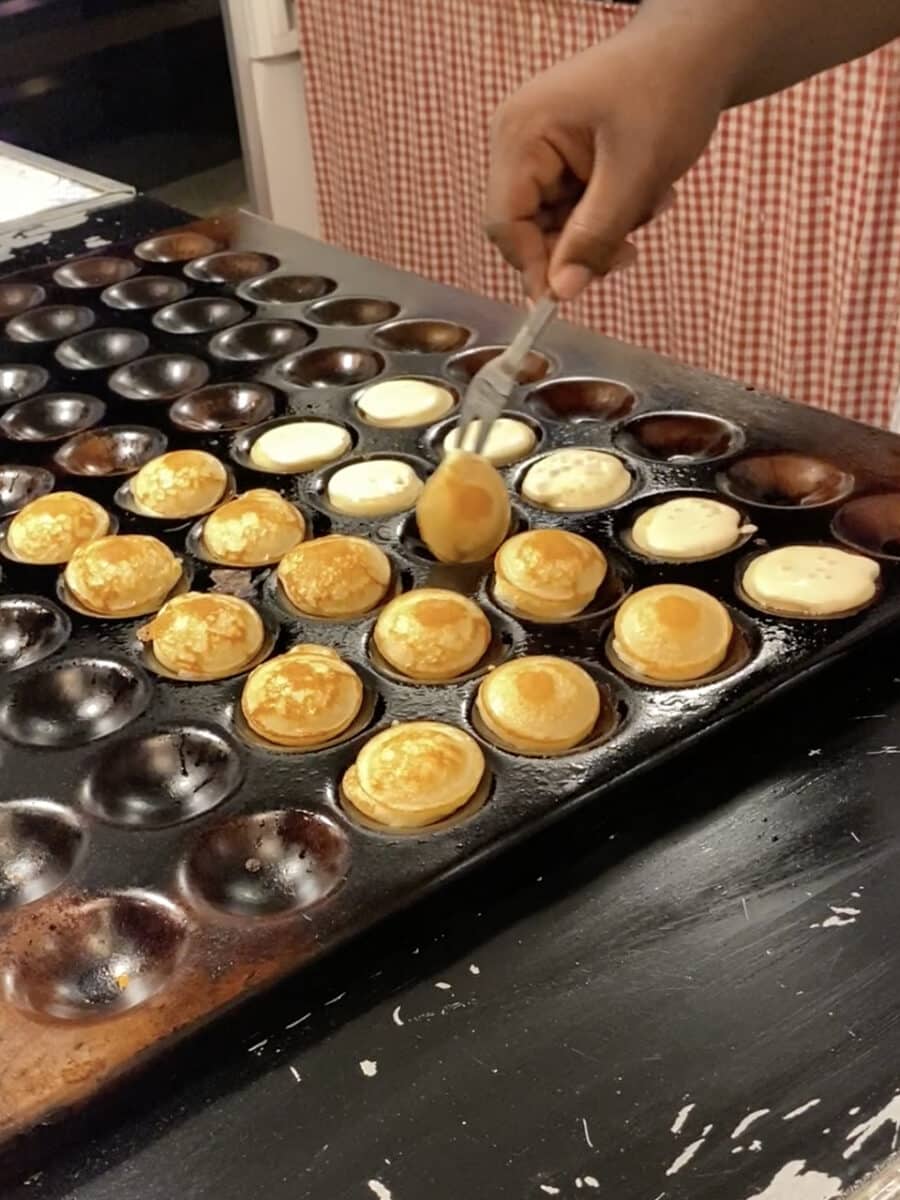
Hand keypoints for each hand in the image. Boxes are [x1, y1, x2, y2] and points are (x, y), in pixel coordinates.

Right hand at [484, 28, 726, 299]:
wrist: (699, 47)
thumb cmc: (667, 90)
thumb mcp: (634, 173)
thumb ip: (594, 237)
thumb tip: (560, 293)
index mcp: (521, 134)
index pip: (504, 223)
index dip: (534, 265)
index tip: (569, 295)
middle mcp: (519, 140)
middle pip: (529, 227)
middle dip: (580, 246)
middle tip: (628, 253)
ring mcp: (540, 147)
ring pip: (557, 223)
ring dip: (604, 230)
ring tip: (651, 205)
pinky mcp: (563, 155)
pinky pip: (575, 206)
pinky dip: (611, 212)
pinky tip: (646, 193)